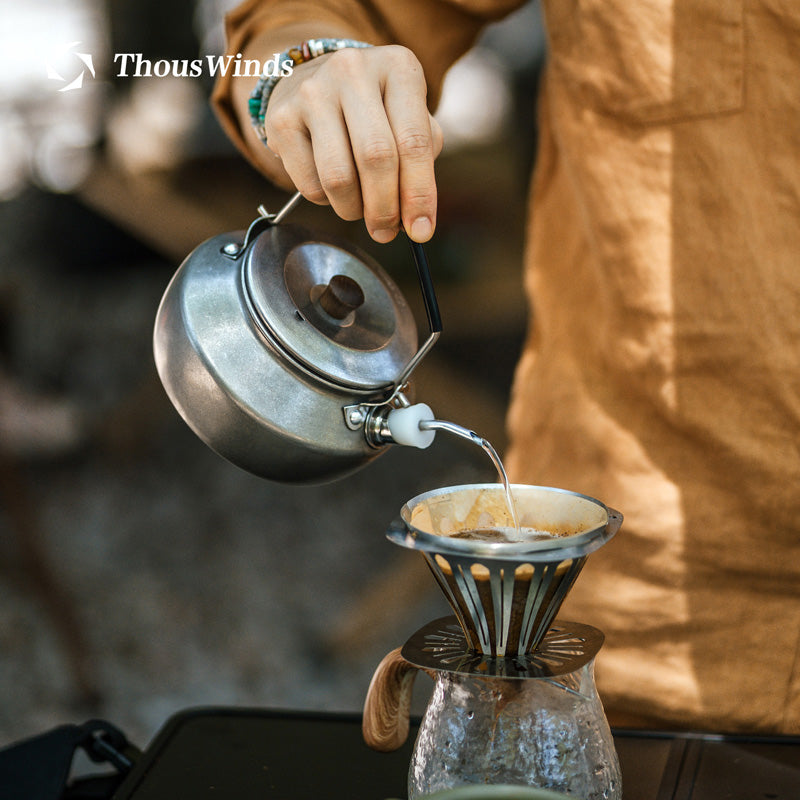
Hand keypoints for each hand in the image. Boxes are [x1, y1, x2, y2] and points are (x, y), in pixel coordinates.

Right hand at [264, 45, 442, 242]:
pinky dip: (326, 201)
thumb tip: (417, 221)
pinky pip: (309, 184)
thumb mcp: (408, 119)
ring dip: (354, 210)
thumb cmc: (375, 111)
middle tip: (387, 232)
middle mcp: (354, 71)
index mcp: (398, 68)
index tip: (421, 231)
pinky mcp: (281, 119)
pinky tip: (333, 189)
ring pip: (339, 177)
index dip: (419, 194)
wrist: (314, 84)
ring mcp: (313, 92)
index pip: (414, 142)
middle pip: (376, 158)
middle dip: (385, 208)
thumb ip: (421, 163)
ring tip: (360, 210)